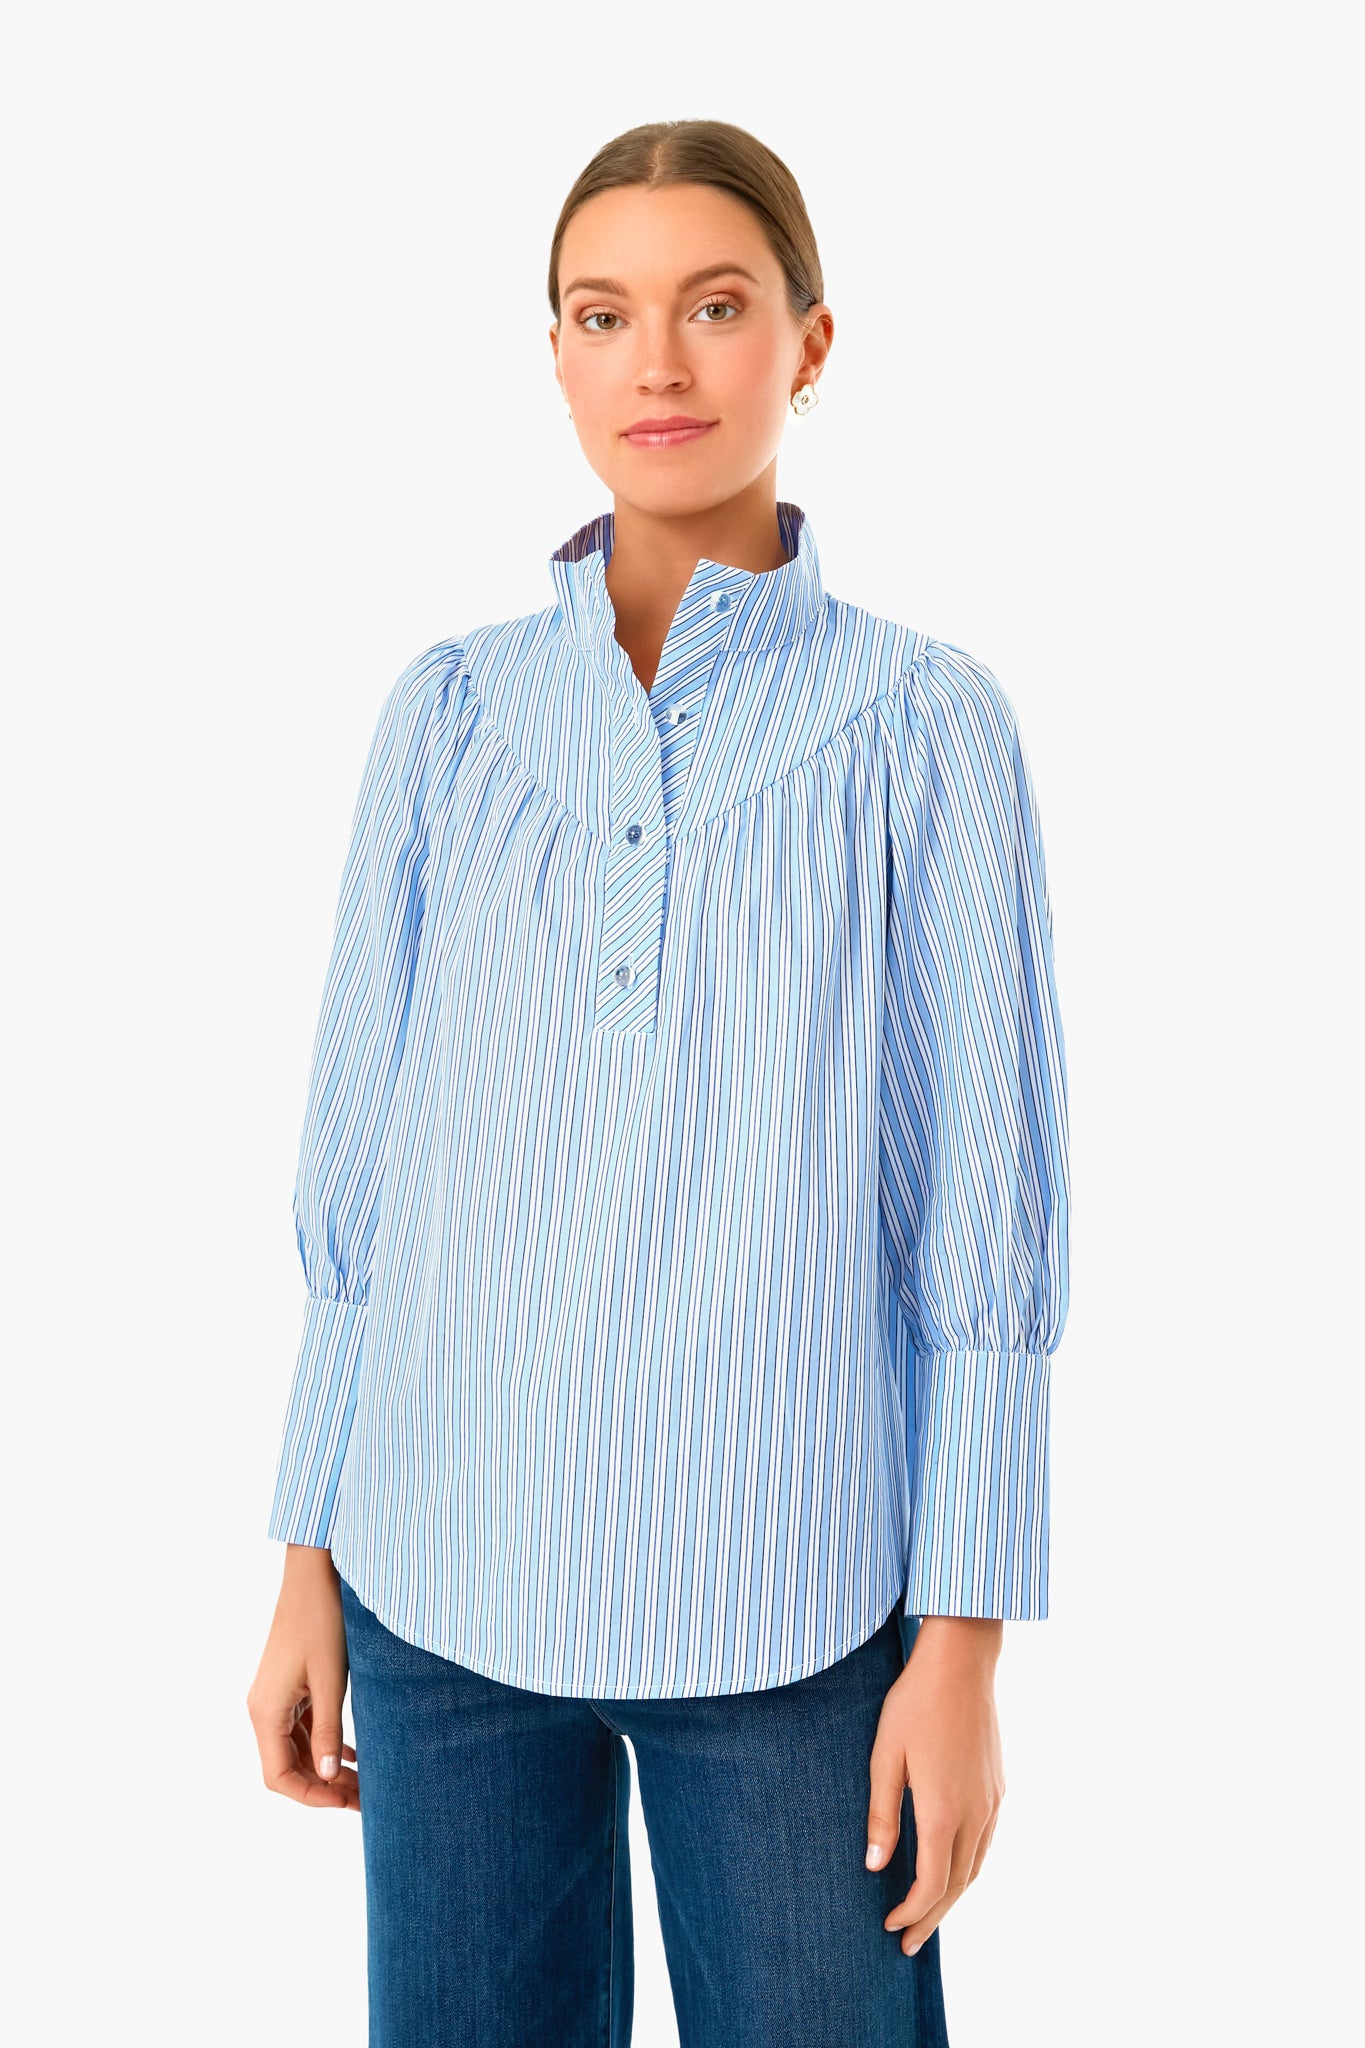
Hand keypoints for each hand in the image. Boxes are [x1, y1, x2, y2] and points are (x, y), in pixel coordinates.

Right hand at [247, 1543, 359, 1810]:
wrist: (314, 1574)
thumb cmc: (322, 1620)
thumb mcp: (330, 1679)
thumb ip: (328, 1730)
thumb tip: (327, 1777)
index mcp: (266, 1711)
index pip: (279, 1777)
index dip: (311, 1797)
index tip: (347, 1804)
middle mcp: (263, 1708)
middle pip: (287, 1767)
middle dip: (324, 1787)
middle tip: (365, 1799)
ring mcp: (274, 1697)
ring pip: (296, 1750)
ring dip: (326, 1768)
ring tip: (364, 1783)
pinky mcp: (288, 1686)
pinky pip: (302, 1728)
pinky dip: (324, 1745)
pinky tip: (351, 1754)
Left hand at [865, 1616, 1004, 1953]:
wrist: (961, 1663)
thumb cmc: (914, 1704)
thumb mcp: (884, 1756)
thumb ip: (881, 1814)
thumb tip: (874, 1865)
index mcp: (943, 1810)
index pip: (931, 1883)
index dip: (911, 1911)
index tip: (888, 1925)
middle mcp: (975, 1813)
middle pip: (958, 1885)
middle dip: (931, 1917)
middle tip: (908, 1944)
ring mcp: (993, 1801)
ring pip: (976, 1867)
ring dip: (952, 1896)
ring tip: (927, 1915)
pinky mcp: (999, 1786)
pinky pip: (985, 1842)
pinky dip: (967, 1868)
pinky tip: (951, 1869)